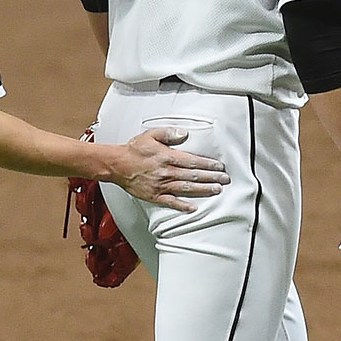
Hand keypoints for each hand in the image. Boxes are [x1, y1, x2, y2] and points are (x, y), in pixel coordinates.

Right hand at [109, 128, 228, 210]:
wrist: (116, 164)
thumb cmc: (133, 150)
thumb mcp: (151, 135)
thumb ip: (168, 133)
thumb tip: (184, 134)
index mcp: (167, 157)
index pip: (193, 161)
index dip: (208, 164)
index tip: (219, 167)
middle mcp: (166, 172)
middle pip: (193, 176)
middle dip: (211, 178)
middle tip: (224, 180)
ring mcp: (160, 185)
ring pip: (186, 188)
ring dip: (203, 190)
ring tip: (216, 190)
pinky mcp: (154, 195)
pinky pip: (171, 202)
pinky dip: (182, 206)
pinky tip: (193, 208)